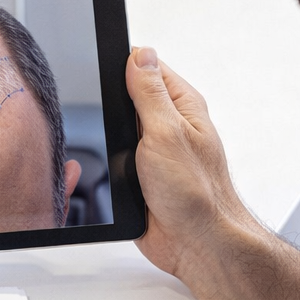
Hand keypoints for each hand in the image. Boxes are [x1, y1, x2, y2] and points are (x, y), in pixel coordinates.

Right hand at [126, 46, 264, 283]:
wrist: (197, 245)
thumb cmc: (196, 193)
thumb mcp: (167, 132)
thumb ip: (150, 93)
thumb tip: (141, 54)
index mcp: (181, 105)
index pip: (146, 66)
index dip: (122, 65)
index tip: (102, 71)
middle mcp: (168, 124)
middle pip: (125, 97)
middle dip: (108, 106)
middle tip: (108, 121)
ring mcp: (153, 150)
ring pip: (115, 129)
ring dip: (107, 138)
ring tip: (115, 152)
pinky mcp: (139, 175)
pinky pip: (113, 159)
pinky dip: (107, 164)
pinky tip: (109, 170)